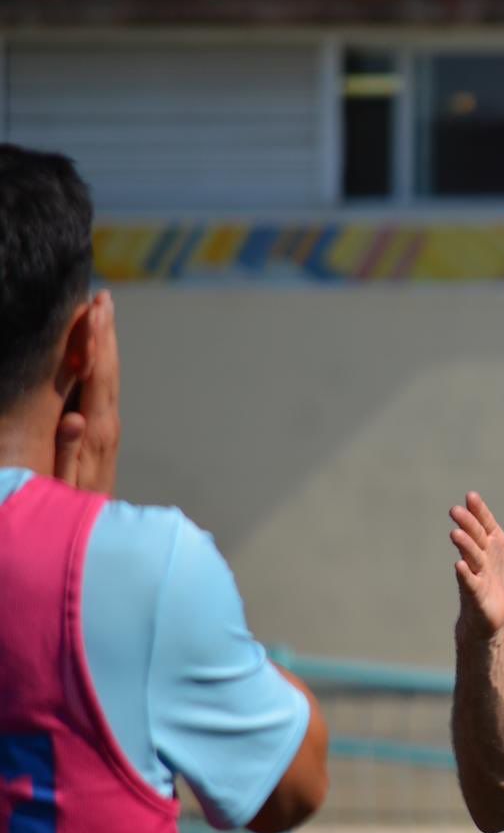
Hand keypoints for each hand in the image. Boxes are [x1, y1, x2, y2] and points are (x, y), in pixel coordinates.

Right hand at [53, 291, 119, 494]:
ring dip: (106, 342)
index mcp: (96, 431)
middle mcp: (106, 424)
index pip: (96, 378)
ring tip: (101, 311)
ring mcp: (107, 428)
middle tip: (102, 296)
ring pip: (109, 376)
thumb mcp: (64, 487)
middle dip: (104, 332)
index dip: (95, 342)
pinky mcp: (101, 433)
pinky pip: (103, 389)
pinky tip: (93, 349)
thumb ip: (68, 452)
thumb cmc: (70, 511)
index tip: (94, 311)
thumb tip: (75, 418)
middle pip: (107, 369)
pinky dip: (100, 362)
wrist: (94, 535)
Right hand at [450, 492, 503, 638]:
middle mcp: (482, 555)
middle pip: (475, 536)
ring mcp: (477, 574)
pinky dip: (465, 575)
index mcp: (493, 542)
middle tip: (455, 510)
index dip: (479, 511)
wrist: (498, 614)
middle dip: (467, 524)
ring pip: (470, 557)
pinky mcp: (476, 594)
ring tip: (455, 533)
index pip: (486, 523)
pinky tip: (459, 566)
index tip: (471, 496)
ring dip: (464, 546)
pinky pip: (470, 583)